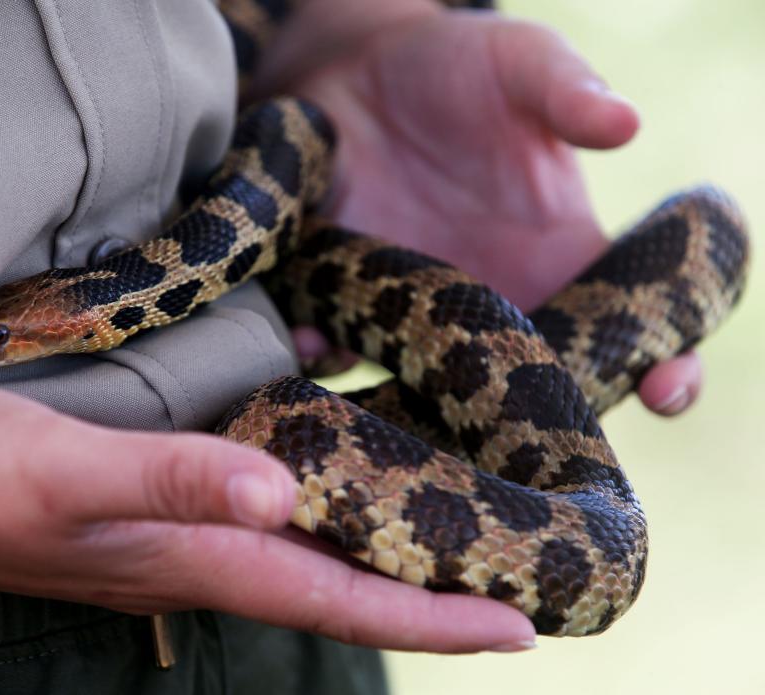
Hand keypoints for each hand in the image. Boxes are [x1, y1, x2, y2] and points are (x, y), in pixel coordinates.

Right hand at [0, 381, 534, 652]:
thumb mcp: (66, 470)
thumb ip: (172, 483)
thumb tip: (279, 495)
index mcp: (194, 557)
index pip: (342, 600)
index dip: (434, 619)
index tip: (518, 631)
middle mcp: (195, 558)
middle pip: (338, 590)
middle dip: (425, 600)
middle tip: (502, 592)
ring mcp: (168, 541)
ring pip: (301, 561)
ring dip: (373, 563)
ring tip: (438, 549)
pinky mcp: (141, 514)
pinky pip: (250, 525)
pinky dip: (308, 521)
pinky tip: (318, 492)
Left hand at [261, 2, 699, 415]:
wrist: (350, 79)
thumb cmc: (454, 69)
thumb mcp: (517, 67)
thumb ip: (564, 91)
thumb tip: (623, 121)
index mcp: (564, 261)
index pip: (634, 329)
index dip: (664, 362)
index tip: (667, 385)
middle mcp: (499, 311)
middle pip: (538, 395)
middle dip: (538, 429)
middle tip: (532, 444)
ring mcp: (422, 323)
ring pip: (434, 397)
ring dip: (424, 413)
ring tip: (416, 406)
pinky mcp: (348, 311)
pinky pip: (344, 351)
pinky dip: (331, 355)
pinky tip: (320, 340)